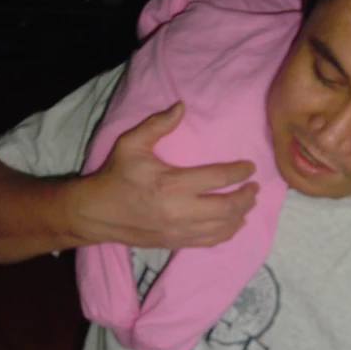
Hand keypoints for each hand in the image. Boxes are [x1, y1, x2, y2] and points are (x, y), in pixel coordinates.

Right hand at [68, 102, 257, 248]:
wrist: (96, 213)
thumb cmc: (115, 176)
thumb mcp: (130, 143)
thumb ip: (157, 125)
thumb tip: (181, 106)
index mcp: (171, 184)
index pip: (217, 178)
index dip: (239, 172)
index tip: (250, 167)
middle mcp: (179, 211)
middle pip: (227, 207)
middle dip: (246, 197)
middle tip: (254, 187)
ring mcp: (179, 231)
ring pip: (222, 228)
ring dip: (241, 215)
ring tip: (248, 203)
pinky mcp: (176, 242)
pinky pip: (210, 241)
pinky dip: (228, 233)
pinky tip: (235, 223)